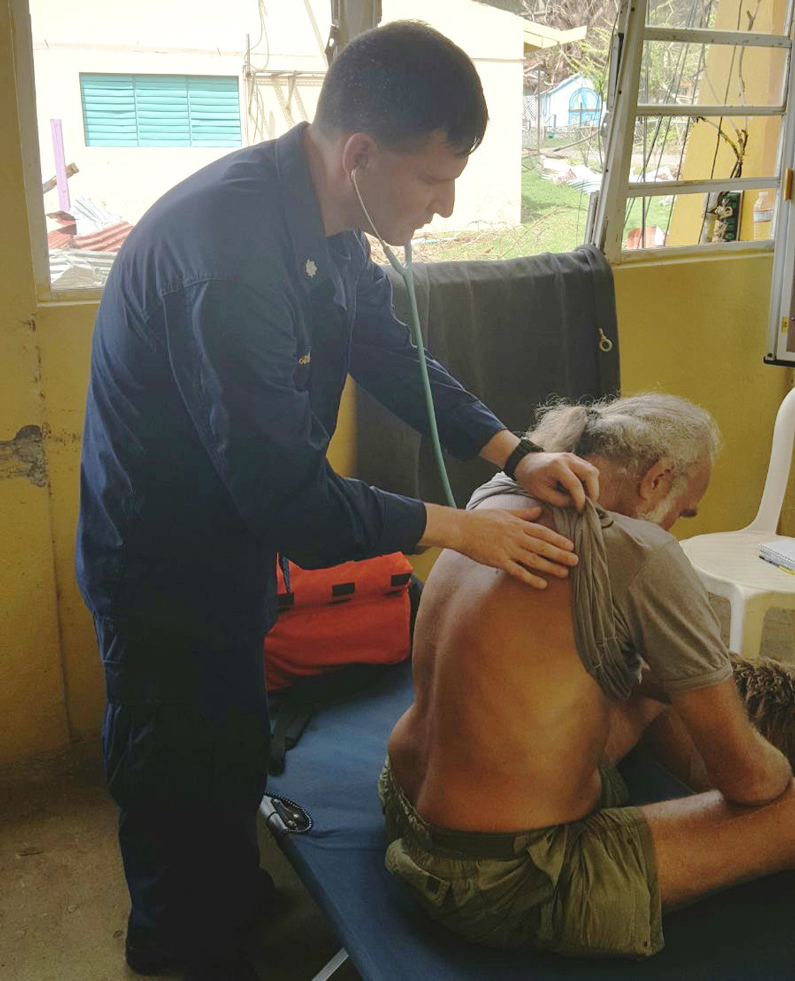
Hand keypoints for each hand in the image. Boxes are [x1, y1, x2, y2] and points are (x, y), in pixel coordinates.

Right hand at [420, 504, 577, 588]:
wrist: (461, 528)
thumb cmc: (480, 519)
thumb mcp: (504, 512)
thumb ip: (523, 513)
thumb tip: (540, 511)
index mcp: (518, 525)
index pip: (543, 532)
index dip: (558, 539)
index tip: (571, 545)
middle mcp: (516, 537)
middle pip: (543, 547)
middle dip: (561, 554)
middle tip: (576, 561)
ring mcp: (508, 549)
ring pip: (534, 560)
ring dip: (551, 567)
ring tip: (565, 573)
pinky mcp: (499, 561)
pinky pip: (518, 571)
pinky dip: (531, 578)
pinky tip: (542, 584)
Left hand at [514, 452, 598, 510]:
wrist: (525, 462)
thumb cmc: (531, 479)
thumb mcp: (542, 493)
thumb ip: (561, 500)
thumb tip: (577, 504)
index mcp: (556, 467)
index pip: (575, 484)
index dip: (581, 500)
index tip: (580, 511)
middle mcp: (567, 459)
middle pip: (591, 473)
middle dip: (593, 492)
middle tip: (588, 505)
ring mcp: (572, 456)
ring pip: (593, 471)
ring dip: (593, 486)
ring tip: (585, 499)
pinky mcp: (575, 458)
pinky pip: (589, 469)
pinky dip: (589, 481)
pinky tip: (582, 490)